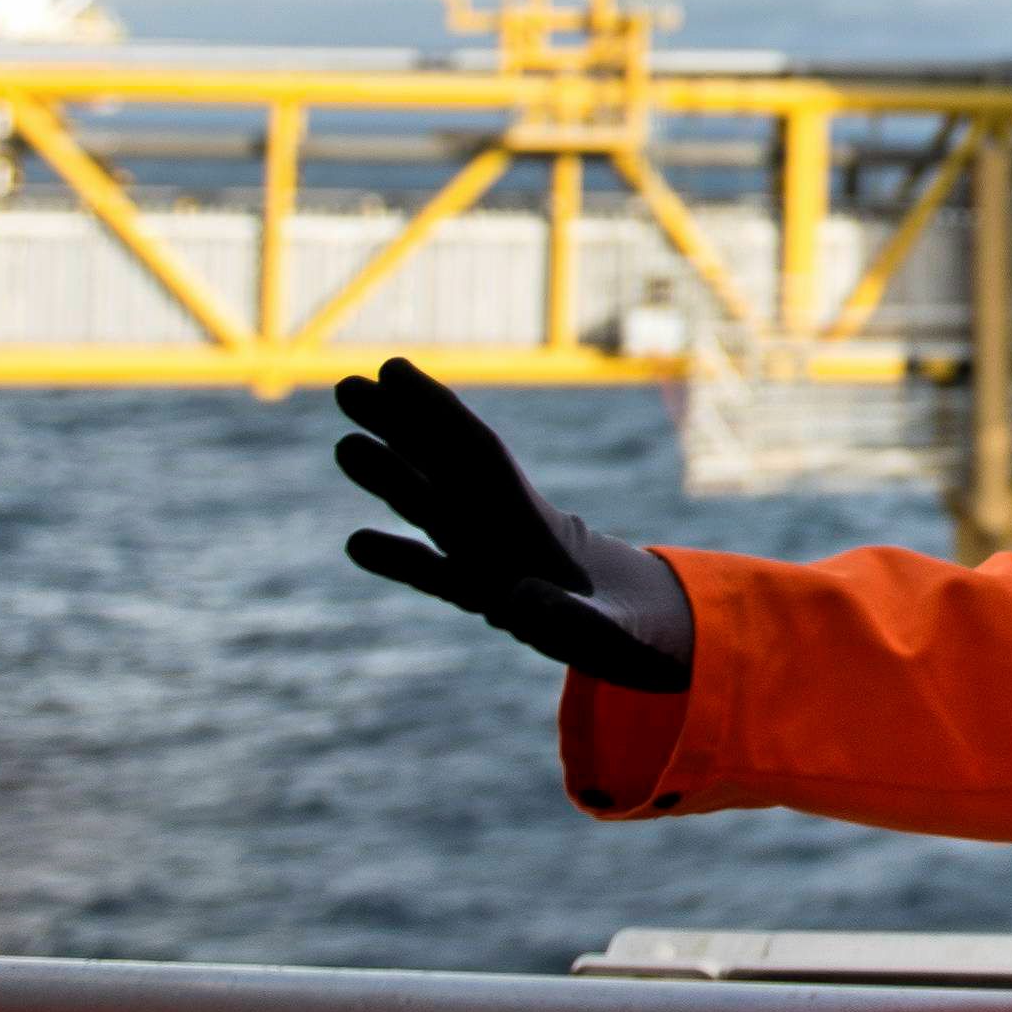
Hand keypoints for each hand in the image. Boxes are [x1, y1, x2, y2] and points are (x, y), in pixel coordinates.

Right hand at [336, 356, 694, 691]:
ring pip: (433, 510)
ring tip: (344, 443)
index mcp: (539, 530)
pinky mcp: (492, 596)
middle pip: (446, 470)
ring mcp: (497, 561)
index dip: (436, 414)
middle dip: (401, 429)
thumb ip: (575, 621)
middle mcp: (510, 535)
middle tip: (344, 385)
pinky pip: (434, 570)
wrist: (667, 640)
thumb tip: (518, 603)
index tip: (395, 371)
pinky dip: (398, 556)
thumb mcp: (618, 635)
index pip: (478, 459)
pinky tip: (356, 540)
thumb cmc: (648, 635)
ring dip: (392, 477)